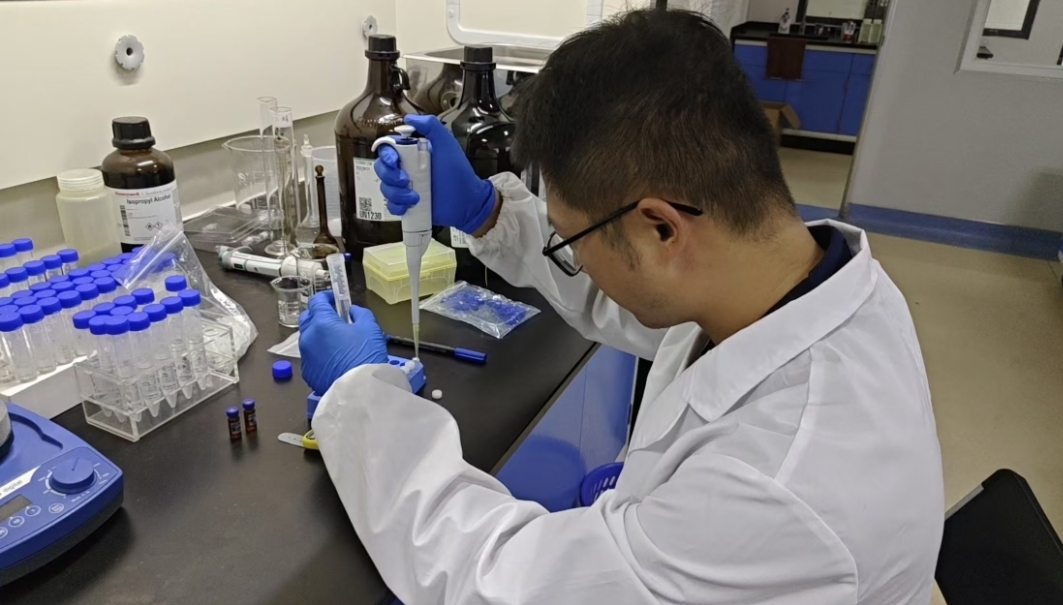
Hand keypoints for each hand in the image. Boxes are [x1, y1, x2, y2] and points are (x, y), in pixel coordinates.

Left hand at [298, 292, 388, 394]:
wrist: (360, 391)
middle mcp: (308, 337)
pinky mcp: (307, 372)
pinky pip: (310, 356)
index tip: (335, 299)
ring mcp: (305, 355)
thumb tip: (352, 311)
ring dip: (318, 334)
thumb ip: (360, 314)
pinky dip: (318, 352)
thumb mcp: (371, 328)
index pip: (317, 301)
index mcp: (322, 322)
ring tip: (335, 341)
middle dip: (318, 314)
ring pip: (307, 338)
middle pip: (307, 317)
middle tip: (334, 318)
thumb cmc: (366, 357)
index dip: (326, 297)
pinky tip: (333, 359)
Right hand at [374, 115, 497, 234]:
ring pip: (385, 188)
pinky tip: (409, 206)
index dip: (386, 155)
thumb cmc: (458, 172)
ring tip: (415, 197)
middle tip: (406, 181)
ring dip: (396, 193)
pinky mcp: (407, 205)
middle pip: (381, 169)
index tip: (394, 161)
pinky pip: (391, 205)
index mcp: (411, 153)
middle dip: (389, 176)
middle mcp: (405, 169)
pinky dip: (397, 206)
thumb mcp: (446, 144)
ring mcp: (405, 188)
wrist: (467, 201)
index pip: (387, 149)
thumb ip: (431, 127)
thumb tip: (408, 118)